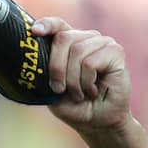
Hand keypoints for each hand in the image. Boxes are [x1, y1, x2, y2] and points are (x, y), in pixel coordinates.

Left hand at [32, 17, 130, 132]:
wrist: (97, 122)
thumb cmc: (74, 105)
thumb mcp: (51, 89)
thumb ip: (44, 71)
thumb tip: (31, 58)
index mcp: (70, 43)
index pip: (58, 25)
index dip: (47, 25)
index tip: (34, 32)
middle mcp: (87, 38)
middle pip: (63, 38)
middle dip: (56, 67)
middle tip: (59, 89)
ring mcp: (103, 43)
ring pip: (77, 51)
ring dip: (72, 80)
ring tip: (79, 93)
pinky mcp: (116, 52)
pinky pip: (90, 62)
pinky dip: (86, 81)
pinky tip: (92, 90)